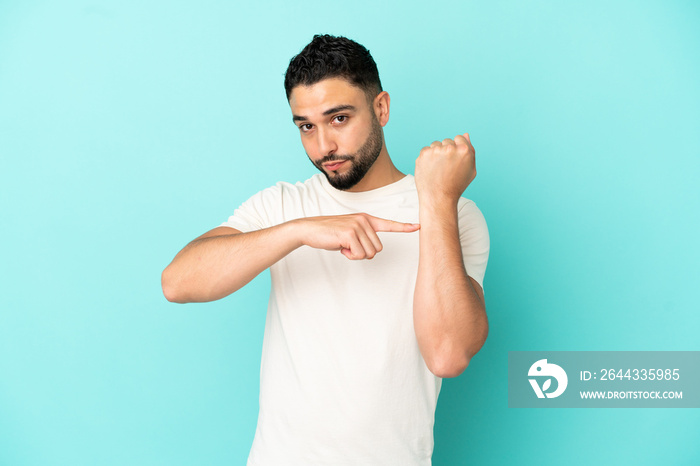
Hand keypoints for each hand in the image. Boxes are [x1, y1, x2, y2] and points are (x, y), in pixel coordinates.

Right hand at [294, 213, 419, 259]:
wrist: (310, 229)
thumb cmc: (331, 234)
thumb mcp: (351, 233)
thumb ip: (364, 238)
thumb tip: (372, 252)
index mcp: (367, 219)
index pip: (389, 224)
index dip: (404, 227)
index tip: (419, 226)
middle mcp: (365, 220)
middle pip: (378, 249)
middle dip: (364, 253)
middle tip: (350, 247)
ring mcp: (358, 226)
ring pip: (370, 253)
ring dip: (356, 255)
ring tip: (344, 246)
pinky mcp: (350, 233)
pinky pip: (359, 255)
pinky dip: (350, 256)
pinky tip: (341, 247)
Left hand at [415, 133, 475, 203]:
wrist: (438, 198)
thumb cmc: (456, 186)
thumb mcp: (470, 170)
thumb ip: (470, 150)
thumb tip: (466, 134)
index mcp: (464, 150)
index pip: (459, 138)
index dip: (457, 149)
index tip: (454, 160)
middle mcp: (450, 148)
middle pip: (447, 141)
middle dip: (446, 151)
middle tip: (446, 167)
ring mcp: (436, 150)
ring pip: (436, 145)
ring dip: (436, 153)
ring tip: (438, 169)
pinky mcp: (424, 154)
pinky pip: (426, 150)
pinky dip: (427, 158)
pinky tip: (430, 169)